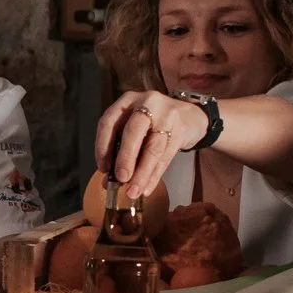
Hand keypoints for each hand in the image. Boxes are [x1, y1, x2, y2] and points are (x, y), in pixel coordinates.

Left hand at [95, 90, 212, 197]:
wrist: (189, 115)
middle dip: (125, 157)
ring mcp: (167, 116)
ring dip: (141, 173)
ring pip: (153, 148)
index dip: (103, 146)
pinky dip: (154, 175)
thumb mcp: (134, 125)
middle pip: (133, 131)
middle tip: (121, 178)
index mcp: (128, 101)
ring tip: (133, 191)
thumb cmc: (153, 122)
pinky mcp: (181, 130)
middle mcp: (147, 104)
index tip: (103, 168)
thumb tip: (108, 179)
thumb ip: (119, 147)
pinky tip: (147, 187)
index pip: (109, 122)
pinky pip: (166, 157)